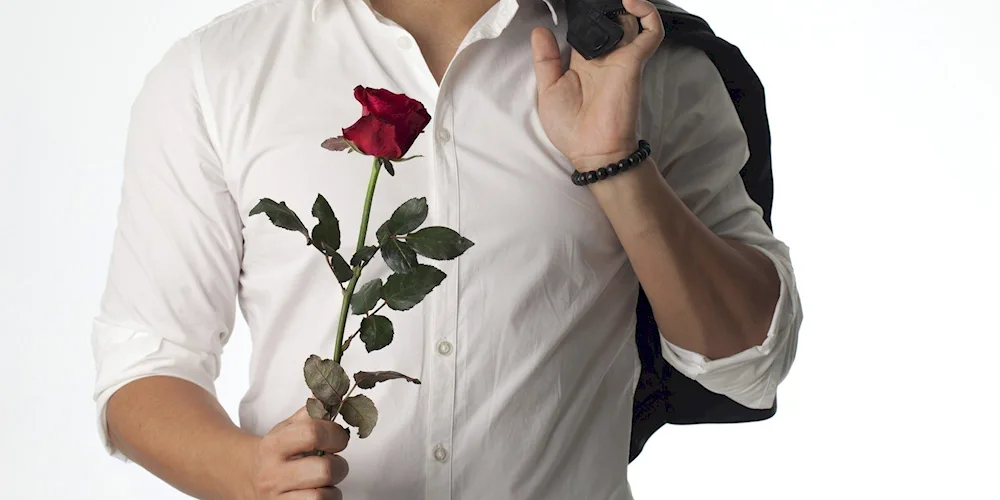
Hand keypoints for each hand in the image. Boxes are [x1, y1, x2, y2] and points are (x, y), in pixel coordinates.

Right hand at [246, 405, 350, 498]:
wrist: (244, 478)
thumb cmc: (274, 452)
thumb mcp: (287, 428)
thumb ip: (311, 411)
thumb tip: (332, 390)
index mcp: (274, 445)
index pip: (313, 434)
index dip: (336, 434)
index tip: (339, 438)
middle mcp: (272, 474)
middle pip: (324, 470)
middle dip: (339, 465)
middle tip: (334, 462)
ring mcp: (275, 499)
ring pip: (321, 497)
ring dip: (333, 489)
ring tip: (326, 482)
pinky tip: (319, 493)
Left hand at [530, 0, 663, 170]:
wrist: (593, 152)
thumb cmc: (571, 130)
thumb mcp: (548, 90)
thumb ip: (545, 60)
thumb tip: (540, 30)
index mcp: (583, 62)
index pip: (586, 28)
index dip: (582, 14)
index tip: (571, 5)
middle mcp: (604, 56)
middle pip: (610, 19)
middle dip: (602, 6)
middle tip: (589, 1)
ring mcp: (620, 57)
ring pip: (630, 19)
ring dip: (623, 6)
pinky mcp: (633, 61)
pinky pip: (650, 31)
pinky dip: (646, 12)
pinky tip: (630, 3)